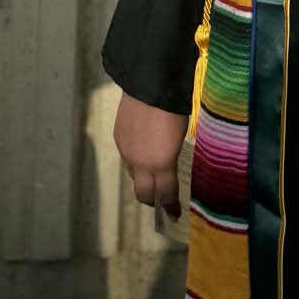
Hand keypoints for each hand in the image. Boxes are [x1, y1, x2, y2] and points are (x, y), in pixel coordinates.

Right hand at [113, 93, 188, 218]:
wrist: (149, 84)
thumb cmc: (173, 109)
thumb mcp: (180, 135)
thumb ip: (172, 155)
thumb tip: (168, 164)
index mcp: (161, 164)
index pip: (166, 194)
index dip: (170, 206)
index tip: (175, 215)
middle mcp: (140, 163)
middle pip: (143, 194)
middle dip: (152, 200)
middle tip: (160, 201)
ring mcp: (127, 151)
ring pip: (133, 174)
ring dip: (142, 178)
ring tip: (152, 173)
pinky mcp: (118, 138)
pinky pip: (127, 157)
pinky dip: (135, 159)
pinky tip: (142, 149)